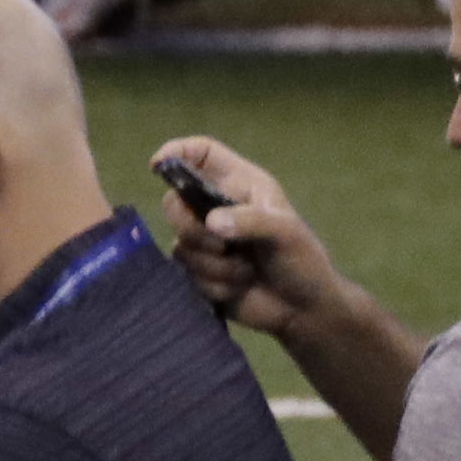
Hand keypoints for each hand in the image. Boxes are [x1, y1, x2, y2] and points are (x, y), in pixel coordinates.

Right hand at [153, 137, 347, 336]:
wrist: (302, 309)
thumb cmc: (303, 261)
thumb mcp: (286, 233)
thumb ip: (250, 221)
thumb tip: (211, 223)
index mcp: (240, 186)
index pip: (202, 154)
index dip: (177, 152)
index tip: (158, 165)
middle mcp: (216, 208)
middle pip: (174, 203)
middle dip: (192, 228)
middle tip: (221, 244)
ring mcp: (204, 240)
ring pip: (181, 245)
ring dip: (215, 265)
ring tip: (247, 271)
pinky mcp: (196, 270)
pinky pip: (186, 273)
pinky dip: (214, 283)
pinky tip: (238, 287)